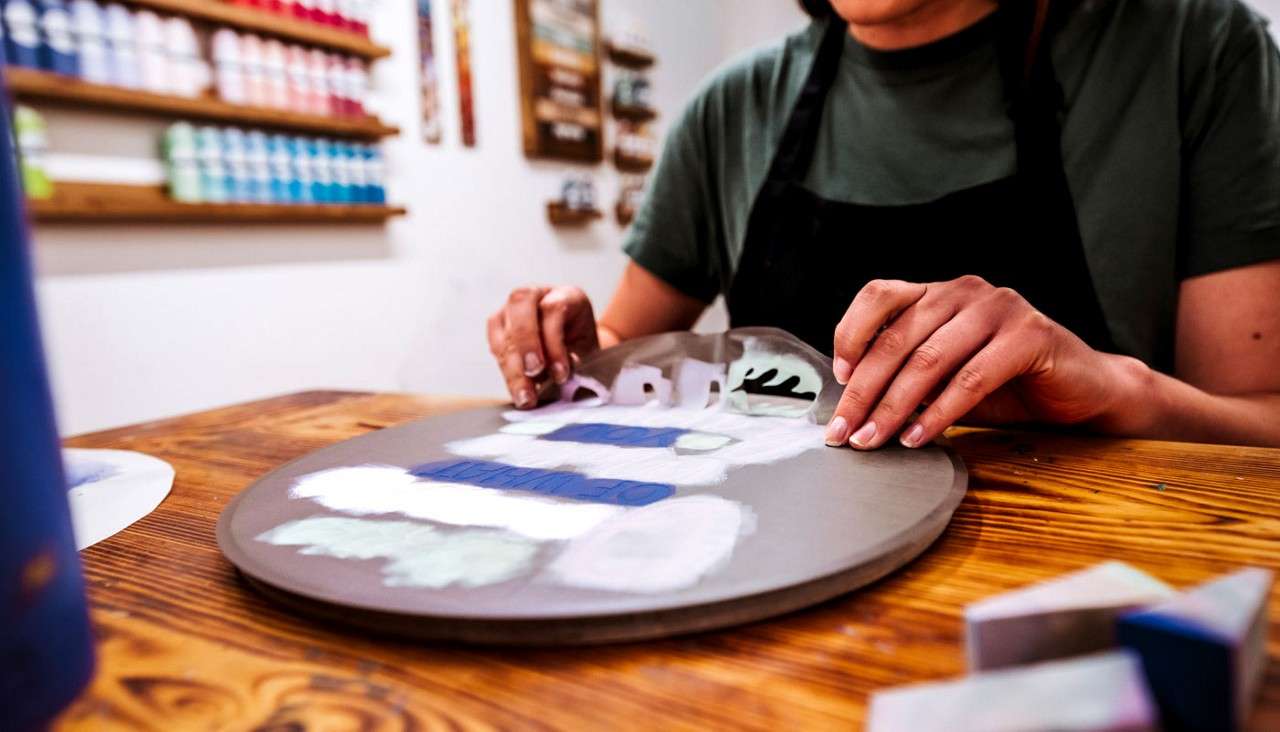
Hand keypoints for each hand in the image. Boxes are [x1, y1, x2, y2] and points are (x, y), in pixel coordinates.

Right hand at [487, 285, 600, 408]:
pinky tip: (517, 390)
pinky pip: (495, 345)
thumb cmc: (583, 348)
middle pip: (520, 303)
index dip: (554, 342)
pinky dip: (506, 370)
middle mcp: (536, 295)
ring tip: (524, 396)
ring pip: (502, 327)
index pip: (553, 309)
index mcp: (566, 295)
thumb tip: (557, 374)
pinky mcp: (498, 327)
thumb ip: (576, 360)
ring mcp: (512, 308)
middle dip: (525, 341)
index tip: (560, 374)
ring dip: (512, 365)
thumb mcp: (588, 351)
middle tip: (534, 373)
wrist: (576, 351)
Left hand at [823, 275, 1138, 448]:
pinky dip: (939, 413)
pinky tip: (919, 438)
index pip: (878, 296)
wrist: (1080, 392)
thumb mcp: (944, 376)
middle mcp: (963, 291)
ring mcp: (998, 307)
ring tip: (874, 440)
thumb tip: (852, 403)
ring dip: (894, 407)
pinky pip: (970, 378)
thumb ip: (905, 375)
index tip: (838, 379)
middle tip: (844, 431)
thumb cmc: (1006, 384)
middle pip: (897, 337)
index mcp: (938, 293)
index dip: (850, 334)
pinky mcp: (1029, 334)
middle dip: (864, 390)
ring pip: (929, 359)